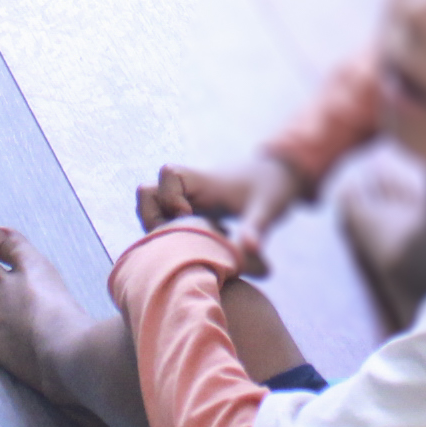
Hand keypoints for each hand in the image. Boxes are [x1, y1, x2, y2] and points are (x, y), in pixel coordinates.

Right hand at [135, 156, 308, 271]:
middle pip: (147, 192)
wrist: (278, 177)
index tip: (191, 215)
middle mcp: (189, 189)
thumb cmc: (273, 188)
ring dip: (161, 228)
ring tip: (191, 243)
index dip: (171, 196)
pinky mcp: (190, 212)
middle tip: (184, 236)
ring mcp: (186, 200)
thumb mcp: (269, 209)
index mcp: (203, 181)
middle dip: (155, 216)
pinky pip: (163, 221)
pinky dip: (171, 235)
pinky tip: (199, 247)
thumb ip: (257, 229)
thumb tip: (250, 253)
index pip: (169, 174)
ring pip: (151, 208)